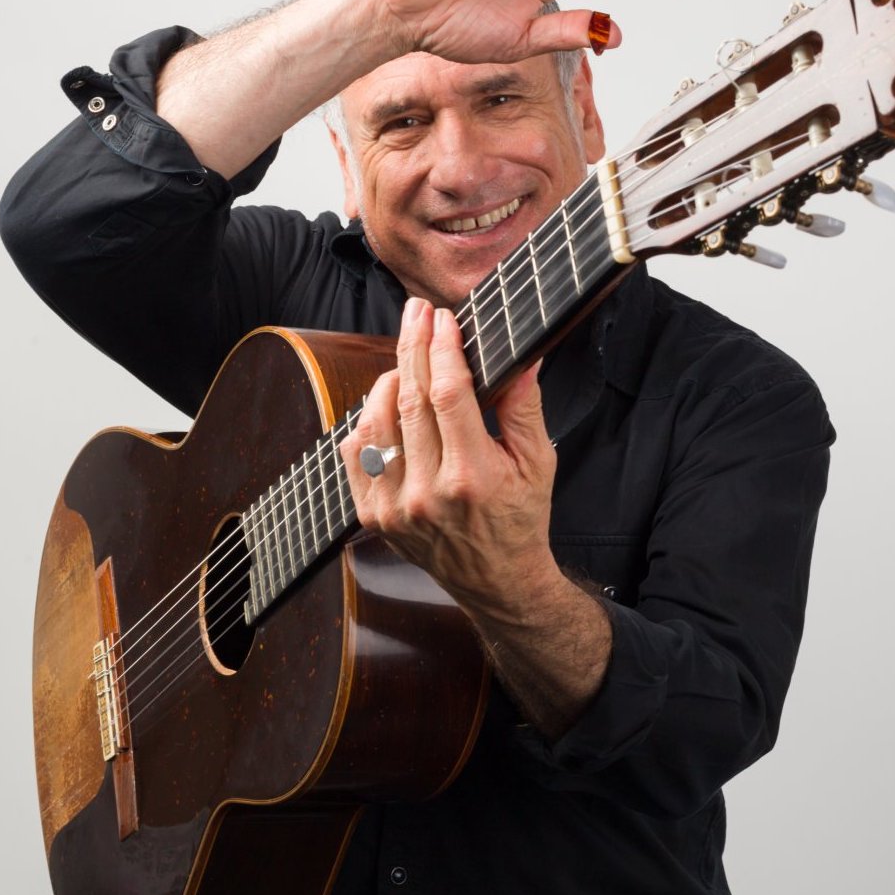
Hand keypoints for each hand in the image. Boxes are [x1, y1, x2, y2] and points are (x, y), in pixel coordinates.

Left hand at [340, 297, 562, 625]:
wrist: (497, 582)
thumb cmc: (520, 518)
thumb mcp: (539, 462)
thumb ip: (525, 406)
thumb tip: (523, 355)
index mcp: (472, 477)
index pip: (449, 395)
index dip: (442, 349)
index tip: (443, 319)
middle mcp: (428, 493)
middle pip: (410, 399)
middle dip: (412, 346)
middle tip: (417, 312)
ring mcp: (394, 507)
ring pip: (375, 421)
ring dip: (388, 379)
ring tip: (406, 357)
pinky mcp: (372, 516)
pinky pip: (356, 453)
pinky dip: (366, 419)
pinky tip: (385, 401)